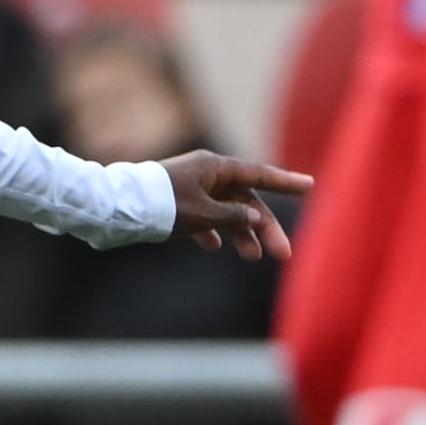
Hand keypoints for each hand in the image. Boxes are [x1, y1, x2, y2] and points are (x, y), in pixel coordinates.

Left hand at [161, 151, 303, 257]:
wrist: (116, 209)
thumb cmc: (161, 206)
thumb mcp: (202, 215)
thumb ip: (233, 218)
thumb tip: (255, 218)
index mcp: (215, 167)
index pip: (259, 174)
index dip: (285, 182)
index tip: (309, 185)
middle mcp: (207, 174)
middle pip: (246, 200)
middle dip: (265, 227)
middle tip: (283, 254)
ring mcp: (192, 188)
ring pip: (226, 211)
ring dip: (240, 233)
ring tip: (251, 257)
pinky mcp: (178, 203)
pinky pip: (204, 217)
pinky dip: (212, 231)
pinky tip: (214, 247)